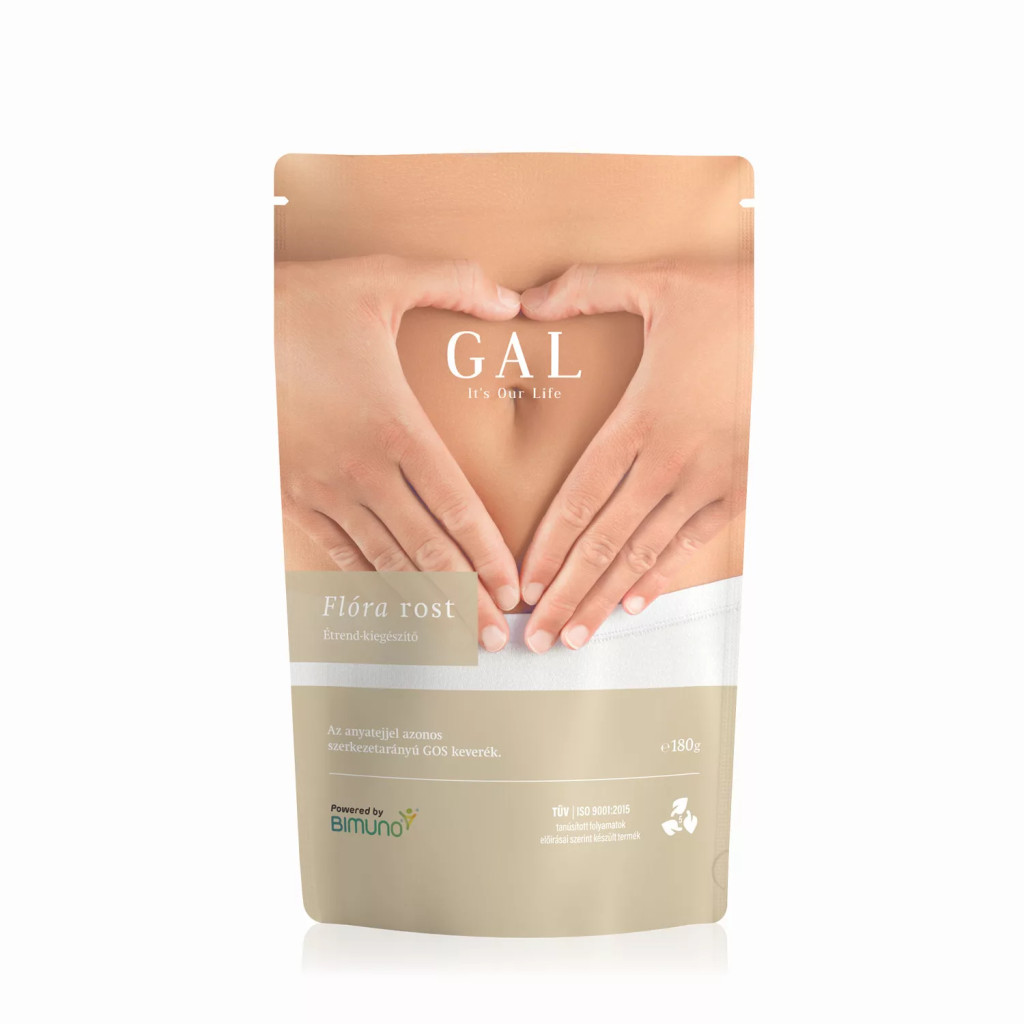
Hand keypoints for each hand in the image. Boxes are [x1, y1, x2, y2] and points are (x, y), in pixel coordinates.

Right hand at [275, 256, 521, 651]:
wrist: (221, 327)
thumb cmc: (304, 303)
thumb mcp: (382, 279)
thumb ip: (454, 282)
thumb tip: (511, 300)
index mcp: (395, 427)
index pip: (455, 507)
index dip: (488, 554)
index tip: (513, 588)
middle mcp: (363, 471)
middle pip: (426, 548)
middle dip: (467, 598)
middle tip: (497, 634)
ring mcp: (323, 489)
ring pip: (383, 560)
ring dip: (423, 602)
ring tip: (456, 636)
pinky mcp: (291, 496)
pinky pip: (336, 551)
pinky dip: (368, 581)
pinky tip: (392, 604)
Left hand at [517, 262, 748, 651]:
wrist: (817, 324)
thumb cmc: (736, 303)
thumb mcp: (659, 282)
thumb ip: (587, 289)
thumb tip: (525, 300)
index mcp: (643, 417)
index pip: (581, 498)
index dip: (549, 547)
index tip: (524, 585)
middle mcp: (672, 460)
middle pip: (606, 540)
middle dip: (568, 593)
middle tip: (539, 637)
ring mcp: (710, 480)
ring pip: (646, 552)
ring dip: (608, 597)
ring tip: (577, 635)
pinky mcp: (742, 487)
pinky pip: (693, 542)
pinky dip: (663, 574)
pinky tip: (635, 601)